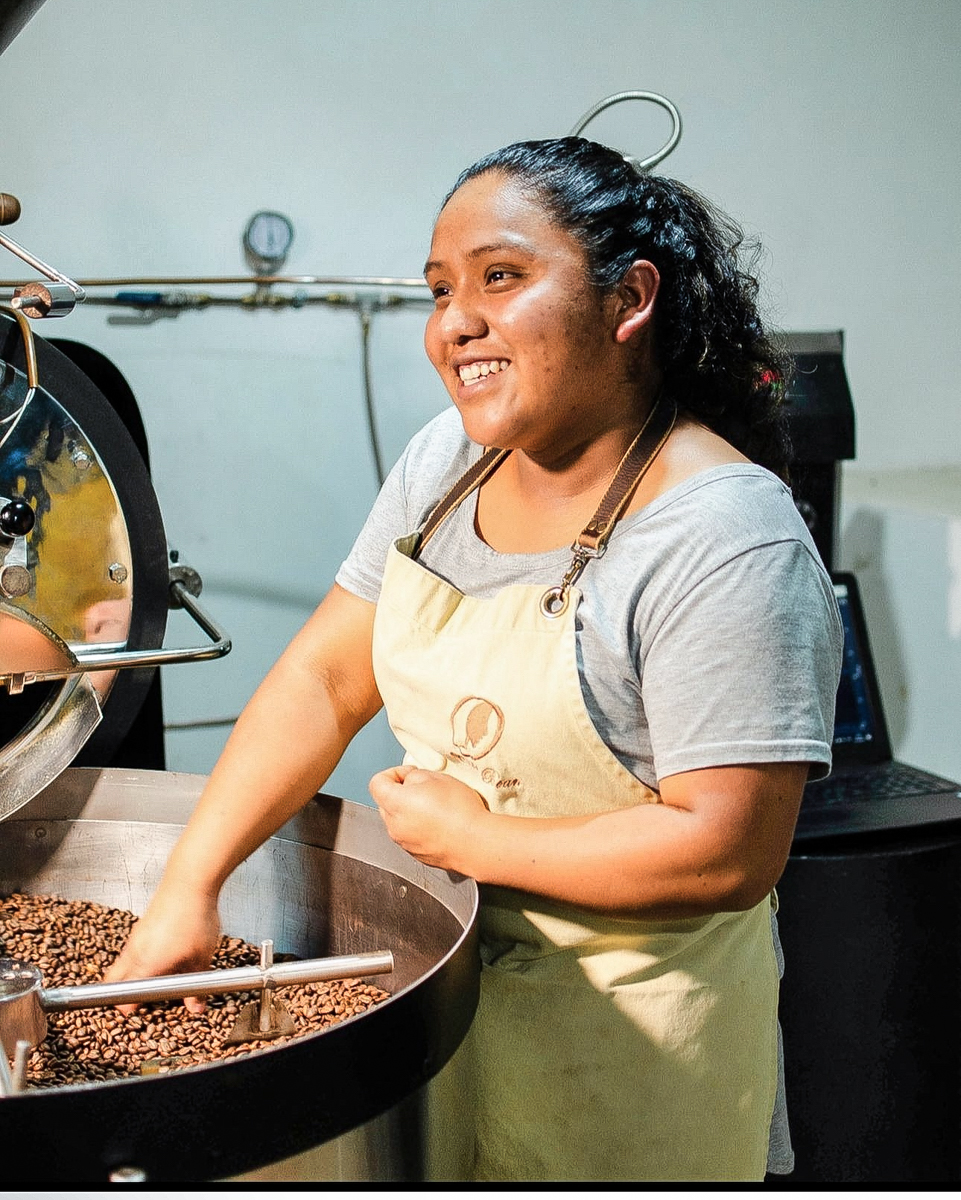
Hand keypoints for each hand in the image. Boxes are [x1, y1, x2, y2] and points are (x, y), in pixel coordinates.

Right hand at [102, 889, 220, 1014]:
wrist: (189, 881)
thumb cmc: (195, 916)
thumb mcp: (202, 958)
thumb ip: (196, 987)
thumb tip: (196, 1008)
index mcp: (146, 965)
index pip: (125, 996)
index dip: (127, 1008)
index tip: (133, 1015)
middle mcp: (135, 952)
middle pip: (113, 980)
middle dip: (117, 994)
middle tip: (133, 1003)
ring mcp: (136, 937)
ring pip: (122, 964)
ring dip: (129, 975)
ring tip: (150, 980)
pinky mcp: (141, 926)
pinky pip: (131, 950)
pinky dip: (136, 959)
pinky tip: (157, 957)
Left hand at [368, 764, 487, 871]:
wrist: (475, 843)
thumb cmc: (459, 812)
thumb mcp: (437, 777)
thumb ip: (415, 775)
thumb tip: (411, 780)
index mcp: (395, 803)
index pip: (377, 783)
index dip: (393, 773)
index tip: (409, 773)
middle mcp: (394, 825)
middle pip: (386, 802)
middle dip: (402, 792)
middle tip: (425, 788)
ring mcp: (404, 842)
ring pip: (399, 820)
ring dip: (411, 811)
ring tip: (437, 807)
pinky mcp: (417, 854)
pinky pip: (411, 835)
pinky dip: (420, 827)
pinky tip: (441, 823)